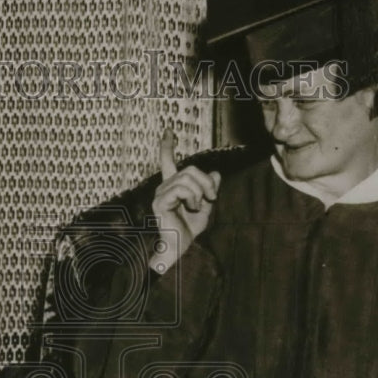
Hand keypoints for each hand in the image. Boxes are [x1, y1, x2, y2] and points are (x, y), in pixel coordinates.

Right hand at [150, 128, 220, 273]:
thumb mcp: (206, 206)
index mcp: (172, 185)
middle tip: (212, 197)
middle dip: (207, 182)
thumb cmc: (189, 229)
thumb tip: (216, 172)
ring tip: (199, 205)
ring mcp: (161, 193)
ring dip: (200, 192)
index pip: (168, 161)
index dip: (167, 146)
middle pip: (190, 169)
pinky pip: (182, 189)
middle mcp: (164, 186)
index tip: (168, 131)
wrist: (180, 246)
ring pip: (188, 178)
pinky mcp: (160, 201)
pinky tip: (192, 208)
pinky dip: (193, 198)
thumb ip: (209, 190)